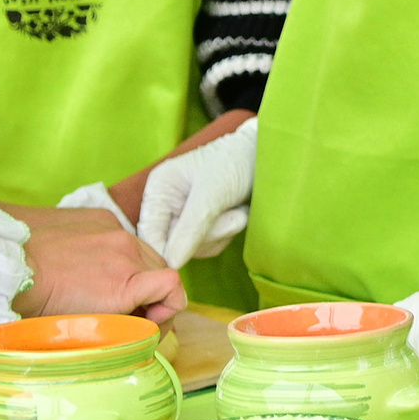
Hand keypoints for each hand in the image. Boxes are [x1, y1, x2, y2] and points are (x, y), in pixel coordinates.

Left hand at [7, 216, 183, 324]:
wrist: (1, 258)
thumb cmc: (32, 301)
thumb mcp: (80, 327)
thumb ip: (118, 324)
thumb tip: (133, 329)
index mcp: (124, 285)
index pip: (174, 290)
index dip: (168, 311)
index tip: (147, 322)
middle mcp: (128, 253)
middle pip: (163, 273)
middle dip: (151, 296)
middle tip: (125, 312)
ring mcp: (116, 230)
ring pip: (145, 254)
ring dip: (135, 272)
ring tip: (102, 286)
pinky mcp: (102, 216)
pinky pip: (124, 236)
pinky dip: (116, 252)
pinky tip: (88, 262)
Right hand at [137, 114, 257, 267]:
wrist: (269, 157)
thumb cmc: (237, 162)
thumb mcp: (213, 194)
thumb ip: (190, 228)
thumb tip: (171, 262)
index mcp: (159, 188)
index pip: (148, 233)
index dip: (164, 251)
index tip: (184, 261)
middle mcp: (168, 203)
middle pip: (172, 245)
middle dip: (207, 236)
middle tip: (233, 218)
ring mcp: (186, 215)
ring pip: (194, 247)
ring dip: (221, 234)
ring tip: (238, 211)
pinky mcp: (204, 223)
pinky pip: (210, 245)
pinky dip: (228, 234)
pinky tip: (239, 214)